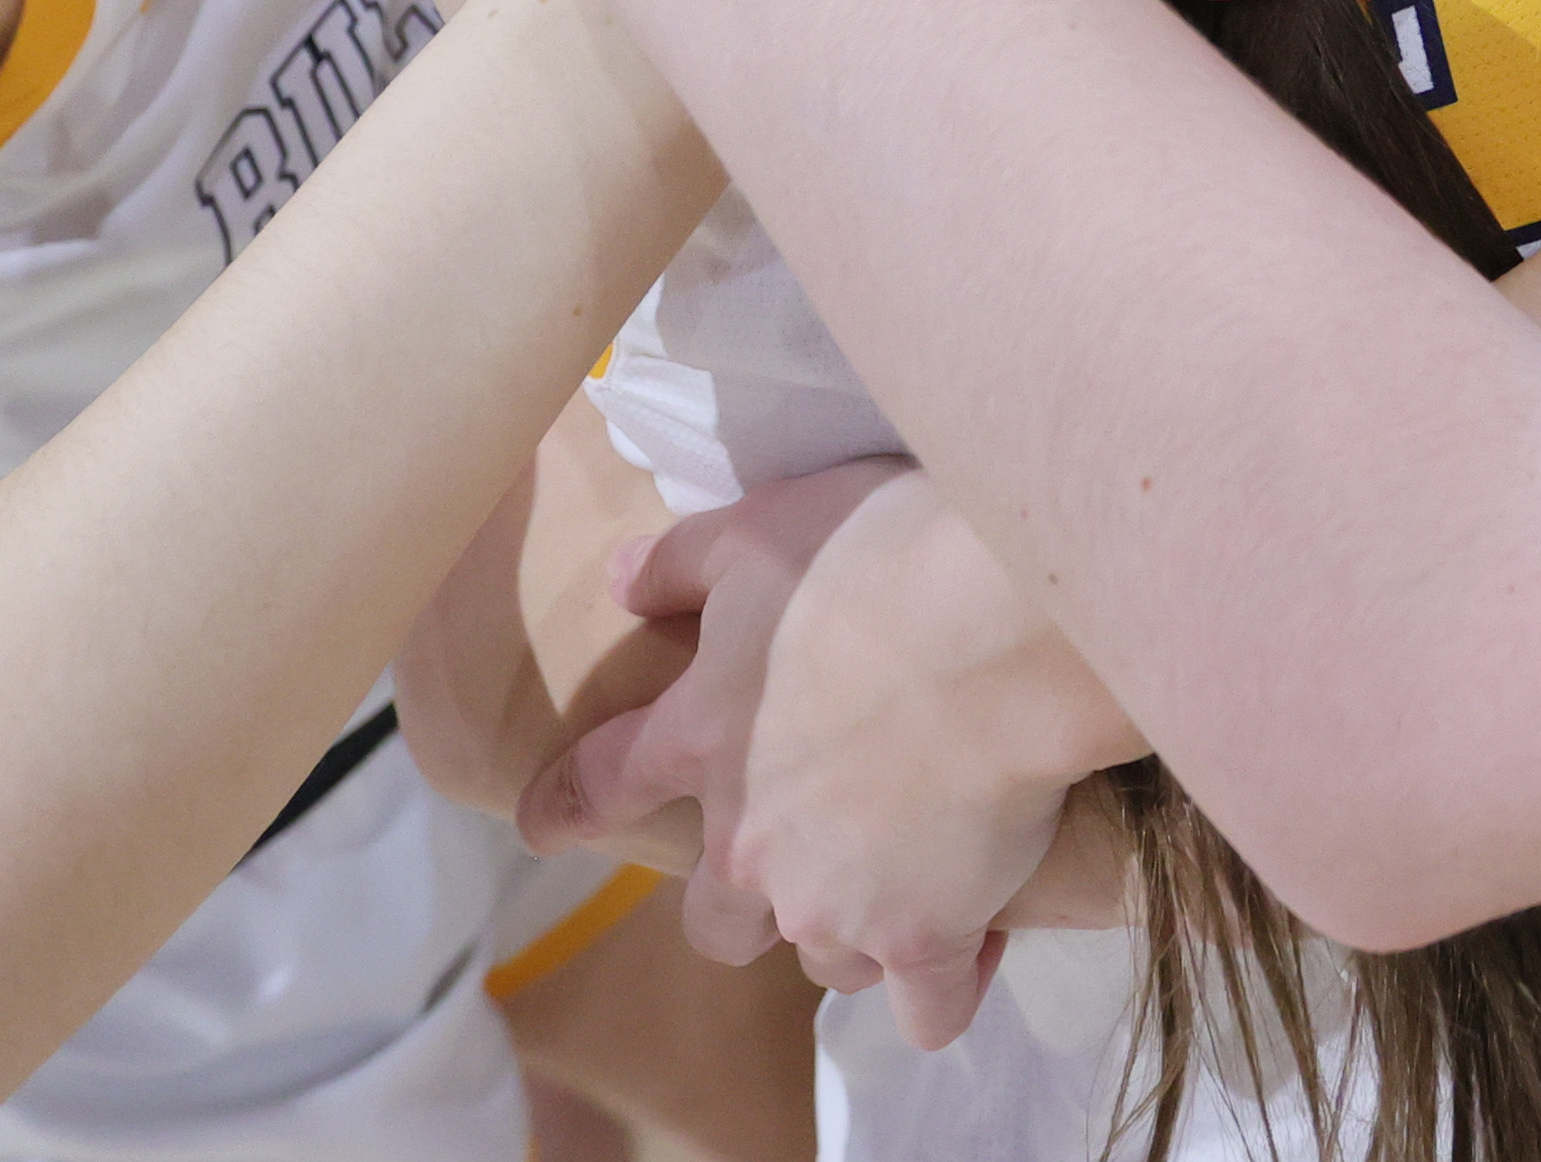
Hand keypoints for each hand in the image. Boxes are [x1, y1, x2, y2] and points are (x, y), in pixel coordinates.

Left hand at [528, 465, 1135, 1048]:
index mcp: (700, 742)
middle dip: (742, 906)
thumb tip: (619, 582)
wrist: (997, 631)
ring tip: (907, 878)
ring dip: (854, 929)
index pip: (602, 783)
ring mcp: (838, 904)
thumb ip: (680, 563)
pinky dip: (945, 986)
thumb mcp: (758, 531)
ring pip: (826, 962)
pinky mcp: (929, 938)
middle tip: (799, 853)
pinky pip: (929, 1010)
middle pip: (717, 925)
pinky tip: (972, 945)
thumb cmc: (873, 564)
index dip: (568, 804)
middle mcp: (750, 846)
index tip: (543, 823)